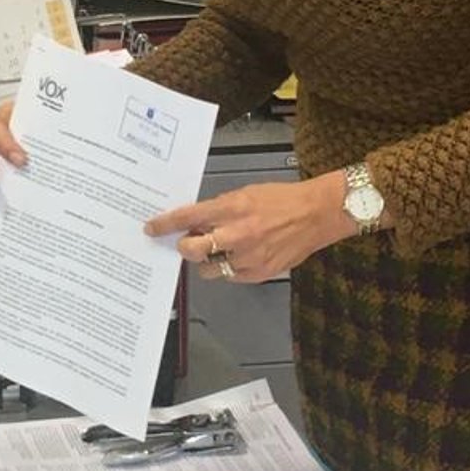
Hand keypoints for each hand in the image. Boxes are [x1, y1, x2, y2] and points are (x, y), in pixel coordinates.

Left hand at [145, 175, 348, 284]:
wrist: (317, 214)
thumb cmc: (282, 200)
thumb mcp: (245, 193)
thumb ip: (219, 209)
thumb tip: (196, 222)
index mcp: (232, 208)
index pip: (188, 217)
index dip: (166, 224)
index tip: (152, 228)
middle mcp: (238, 234)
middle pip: (192, 250)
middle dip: (185, 248)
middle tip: (188, 243)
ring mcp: (248, 257)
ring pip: (210, 269)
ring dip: (209, 260)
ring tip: (222, 249)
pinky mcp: (259, 273)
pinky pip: (231, 276)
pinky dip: (230, 268)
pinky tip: (240, 256)